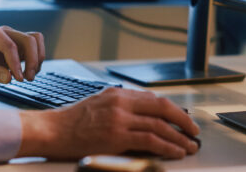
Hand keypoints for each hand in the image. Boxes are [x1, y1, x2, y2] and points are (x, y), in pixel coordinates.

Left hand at [0, 24, 44, 84]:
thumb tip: (9, 78)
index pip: (10, 45)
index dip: (16, 62)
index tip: (18, 79)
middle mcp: (4, 32)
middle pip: (29, 40)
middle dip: (33, 59)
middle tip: (28, 78)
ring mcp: (12, 38)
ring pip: (35, 41)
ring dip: (37, 58)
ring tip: (29, 76)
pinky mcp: (17, 47)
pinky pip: (34, 49)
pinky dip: (35, 61)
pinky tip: (27, 74)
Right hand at [17, 88, 199, 159]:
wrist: (52, 130)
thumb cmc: (72, 122)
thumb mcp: (99, 104)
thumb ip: (121, 106)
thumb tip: (145, 116)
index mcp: (118, 94)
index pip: (154, 98)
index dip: (173, 109)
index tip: (183, 118)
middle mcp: (121, 103)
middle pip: (162, 108)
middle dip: (183, 120)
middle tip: (194, 131)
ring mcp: (119, 119)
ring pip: (159, 125)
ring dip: (179, 137)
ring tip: (189, 146)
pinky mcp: (116, 136)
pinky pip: (150, 140)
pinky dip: (167, 146)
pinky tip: (175, 151)